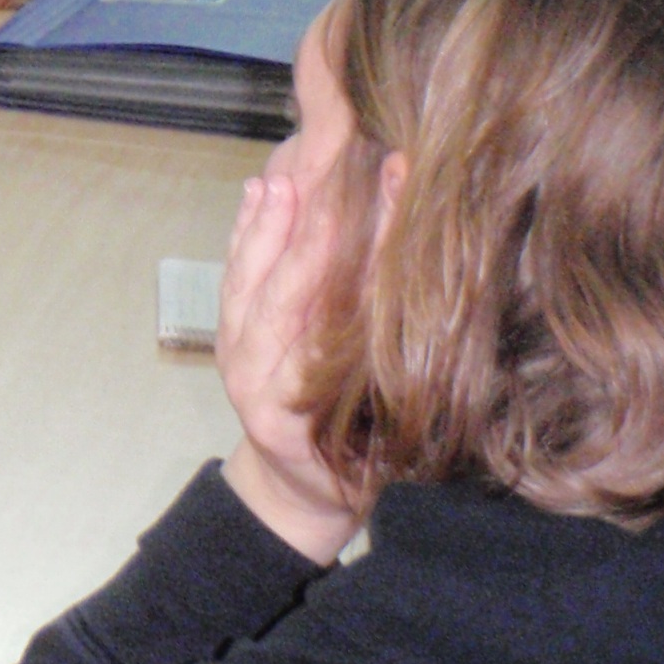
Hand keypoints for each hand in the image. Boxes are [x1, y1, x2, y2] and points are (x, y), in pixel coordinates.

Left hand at [216, 170, 365, 564]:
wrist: (293, 490)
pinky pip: (233, 277)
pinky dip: (246, 231)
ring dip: (271, 224)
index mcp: (294, 407)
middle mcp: (255, 375)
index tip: (391, 208)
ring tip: (293, 173)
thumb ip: (396, 397)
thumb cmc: (354, 472)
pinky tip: (262, 187)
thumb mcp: (379, 454)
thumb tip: (439, 330)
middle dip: (314, 231)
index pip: (331, 325)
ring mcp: (233, 352)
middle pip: (283, 293)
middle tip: (340, 177)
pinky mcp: (225, 333)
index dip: (362, 265)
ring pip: (249, 279)